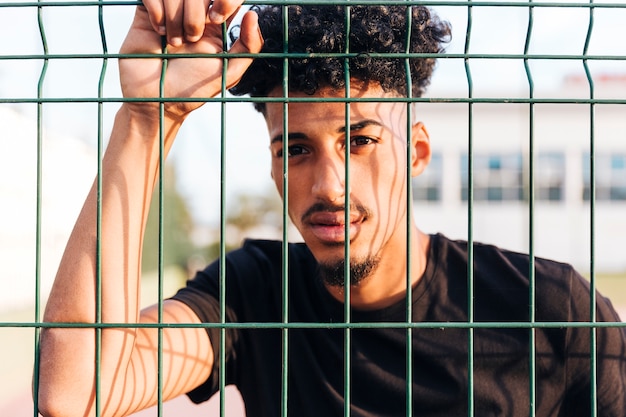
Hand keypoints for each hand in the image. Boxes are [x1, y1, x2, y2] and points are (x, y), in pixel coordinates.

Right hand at [118, 0, 262, 119]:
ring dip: (175, 18)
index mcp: (216, 23)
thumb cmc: (194, 89)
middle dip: (196, 13)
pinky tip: (158, 33)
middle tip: (192, 39)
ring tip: (174, 43)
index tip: (216, 20)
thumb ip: (249, 47)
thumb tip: (252, 14)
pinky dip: (157, 12)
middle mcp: (193, 13)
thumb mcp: (229, 72)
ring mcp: (170, 11)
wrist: (157, 101)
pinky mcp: (146, 13)